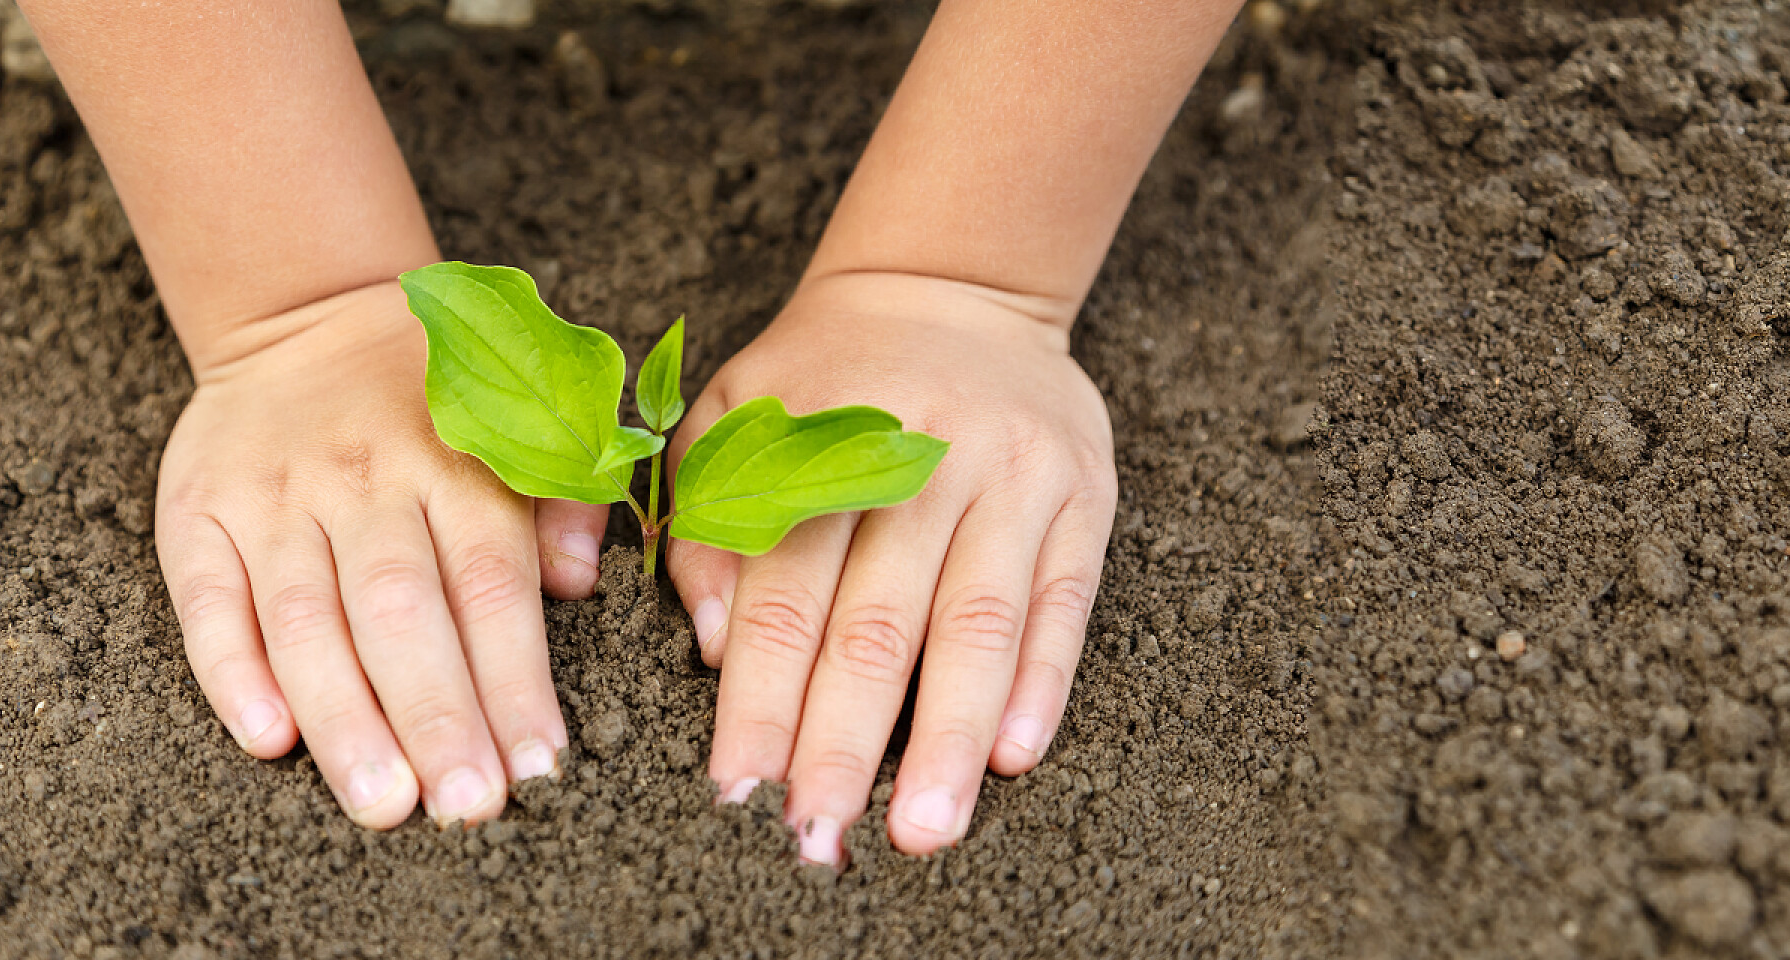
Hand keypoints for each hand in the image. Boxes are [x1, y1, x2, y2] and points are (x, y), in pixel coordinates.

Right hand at [155, 281, 606, 827]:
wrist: (310, 314)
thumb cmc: (442, 402)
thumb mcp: (520, 421)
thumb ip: (561, 499)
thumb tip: (576, 582)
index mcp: (458, 463)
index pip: (491, 585)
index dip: (516, 680)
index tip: (540, 766)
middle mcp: (365, 481)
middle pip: (403, 612)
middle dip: (438, 716)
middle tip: (467, 807)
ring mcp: (276, 497)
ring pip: (307, 619)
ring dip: (345, 718)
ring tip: (383, 802)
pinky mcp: (198, 510)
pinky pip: (208, 599)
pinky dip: (232, 672)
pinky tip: (268, 740)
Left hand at [667, 272, 1117, 863]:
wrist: (954, 285)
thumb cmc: (826, 376)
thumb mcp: (734, 410)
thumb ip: (707, 516)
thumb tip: (715, 643)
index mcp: (819, 442)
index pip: (781, 595)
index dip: (759, 700)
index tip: (740, 791)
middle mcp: (920, 458)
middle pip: (877, 624)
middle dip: (844, 743)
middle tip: (820, 838)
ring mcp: (1011, 478)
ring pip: (978, 623)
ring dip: (950, 737)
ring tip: (924, 829)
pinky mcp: (1082, 496)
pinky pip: (1066, 600)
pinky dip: (1042, 681)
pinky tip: (1014, 755)